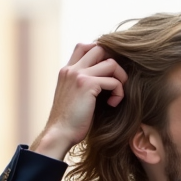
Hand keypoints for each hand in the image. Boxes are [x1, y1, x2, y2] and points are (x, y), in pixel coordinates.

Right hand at [32, 43, 128, 160]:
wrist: (59, 134)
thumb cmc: (68, 122)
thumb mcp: (73, 97)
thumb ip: (82, 85)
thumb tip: (103, 82)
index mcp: (66, 70)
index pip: (84, 46)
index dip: (101, 55)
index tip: (107, 73)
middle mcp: (71, 69)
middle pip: (100, 48)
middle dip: (114, 63)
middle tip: (116, 81)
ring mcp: (78, 75)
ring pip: (111, 63)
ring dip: (120, 78)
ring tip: (117, 94)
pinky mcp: (87, 85)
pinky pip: (113, 81)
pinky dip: (118, 93)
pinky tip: (113, 104)